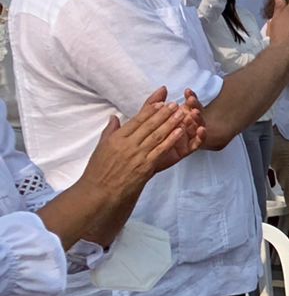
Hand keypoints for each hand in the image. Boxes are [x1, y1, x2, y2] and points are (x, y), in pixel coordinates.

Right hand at [79, 89, 203, 202]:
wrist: (100, 193)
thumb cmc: (99, 172)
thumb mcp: (101, 148)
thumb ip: (109, 131)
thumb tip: (114, 117)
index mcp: (116, 138)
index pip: (136, 120)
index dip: (150, 110)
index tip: (161, 101)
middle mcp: (127, 145)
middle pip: (149, 125)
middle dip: (164, 113)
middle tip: (175, 104)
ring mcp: (137, 156)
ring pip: (157, 135)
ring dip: (171, 123)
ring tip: (182, 113)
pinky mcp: (146, 167)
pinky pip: (161, 151)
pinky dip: (171, 140)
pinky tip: (180, 132)